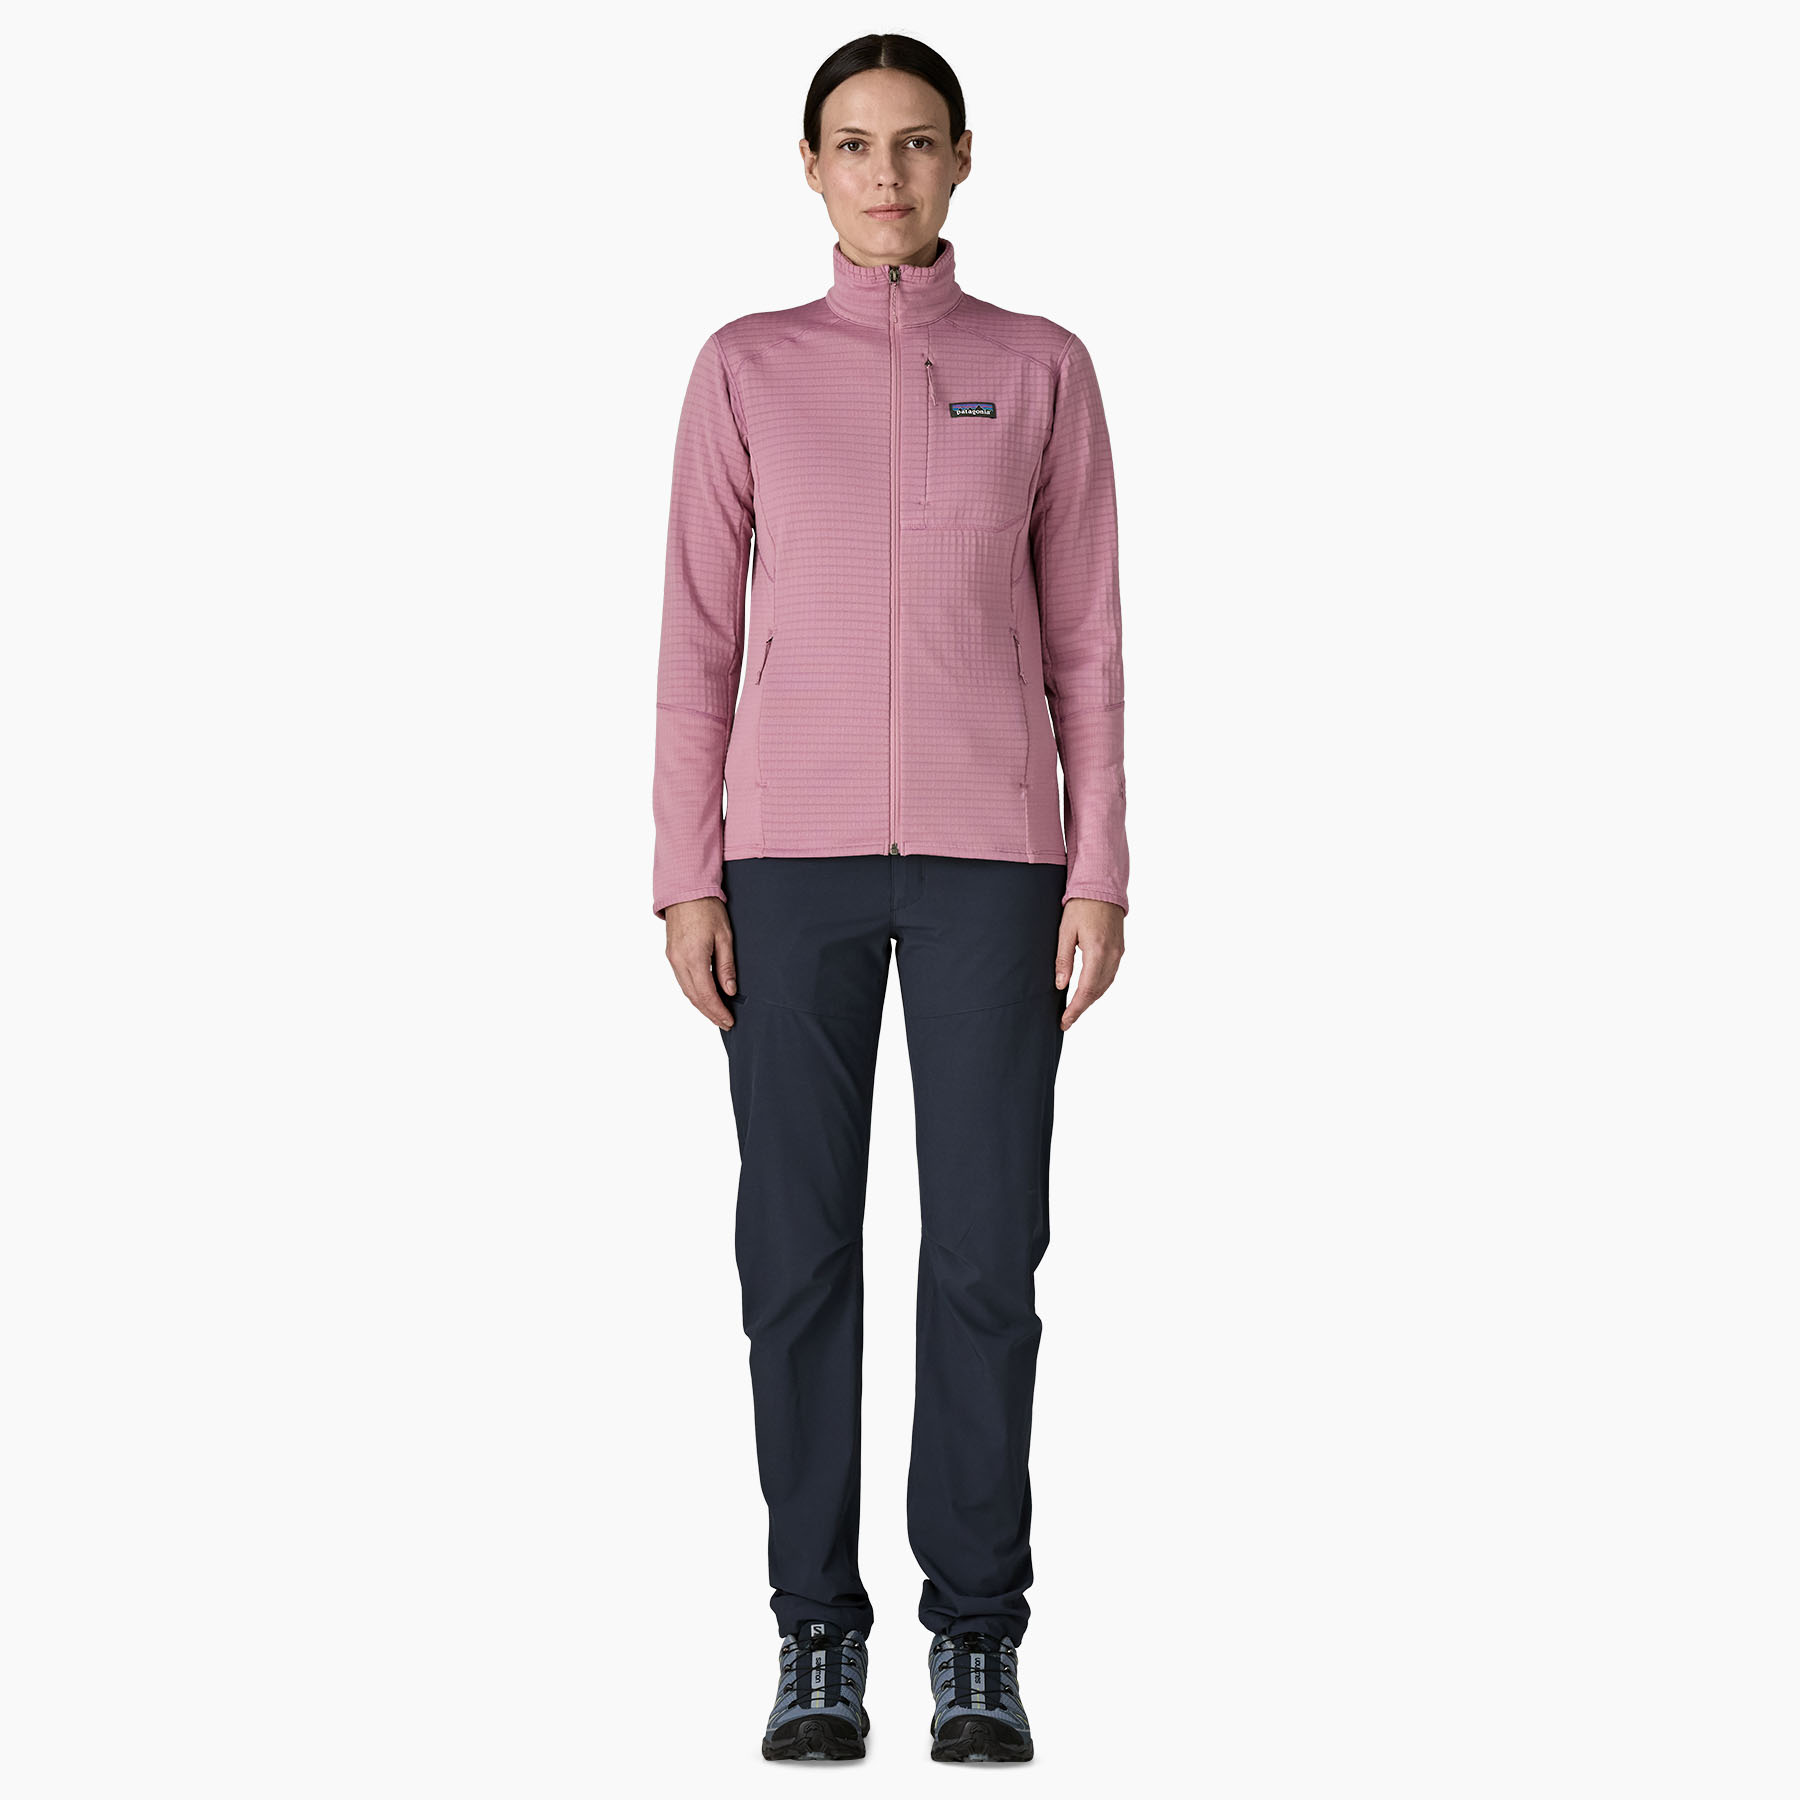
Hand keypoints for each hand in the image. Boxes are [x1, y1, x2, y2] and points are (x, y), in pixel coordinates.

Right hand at [664, 897, 736, 1026]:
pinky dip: (693, 992)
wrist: (685, 890)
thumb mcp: (724, 936)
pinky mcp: (671, 954)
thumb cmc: (707, 909)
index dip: (718, 1011)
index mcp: (694, 958)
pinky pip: (681, 980)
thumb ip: (726, 966)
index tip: (729, 1021)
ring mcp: (673, 958)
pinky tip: (703, 996)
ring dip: (701, 1005)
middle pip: (694, 997)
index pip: (707, 994)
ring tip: (716, 1014)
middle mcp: (679, 961)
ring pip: (686, 991)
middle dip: (710, 1013)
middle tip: (725, 1023)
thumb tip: (729, 990)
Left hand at [1055, 898, 1124, 1030]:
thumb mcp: (1065, 931)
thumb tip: (1060, 985)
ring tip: (1075, 1010)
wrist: (1102, 886)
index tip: (1065, 1021)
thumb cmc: (1081, 905)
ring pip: (1106, 985)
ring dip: (1091, 999)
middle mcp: (1112, 954)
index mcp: (1097, 950)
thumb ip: (1063, 959)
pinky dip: (1099, 987)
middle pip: (1098, 991)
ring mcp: (1119, 952)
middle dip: (1082, 1008)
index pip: (1086, 989)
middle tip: (1066, 1020)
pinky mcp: (1120, 949)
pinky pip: (1111, 975)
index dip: (1075, 1009)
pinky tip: (1088, 992)